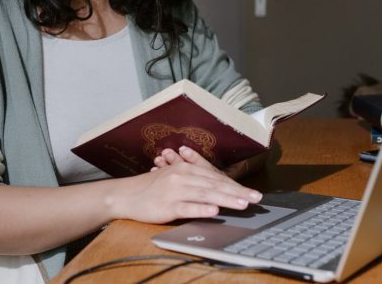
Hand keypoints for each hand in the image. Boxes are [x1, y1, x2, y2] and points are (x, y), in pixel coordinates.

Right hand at [108, 149, 262, 224]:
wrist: (126, 194)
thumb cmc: (153, 188)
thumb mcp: (175, 178)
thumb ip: (195, 181)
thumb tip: (220, 191)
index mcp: (187, 169)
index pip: (216, 178)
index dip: (236, 185)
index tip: (253, 193)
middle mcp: (183, 176)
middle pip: (215, 185)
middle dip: (237, 192)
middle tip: (255, 198)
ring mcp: (175, 190)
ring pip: (205, 194)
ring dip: (226, 199)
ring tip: (242, 204)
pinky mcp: (167, 205)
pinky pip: (188, 207)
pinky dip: (202, 209)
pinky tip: (214, 212)